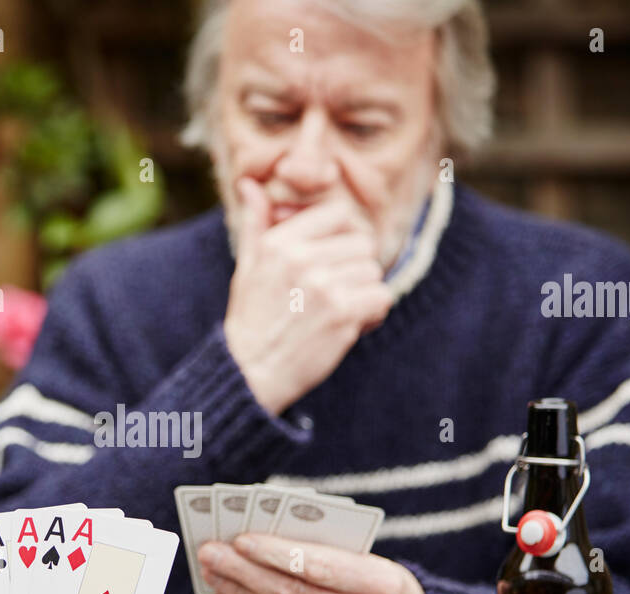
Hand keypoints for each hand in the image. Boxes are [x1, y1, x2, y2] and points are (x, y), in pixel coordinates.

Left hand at [199, 533, 426, 593]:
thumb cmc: (387, 590)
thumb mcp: (376, 564)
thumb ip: (330, 553)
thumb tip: (266, 538)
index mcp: (382, 584)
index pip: (319, 567)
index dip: (275, 553)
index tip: (241, 539)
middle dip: (244, 572)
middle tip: (212, 553)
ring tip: (214, 572)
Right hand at [223, 178, 393, 416]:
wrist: (249, 373)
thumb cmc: (252, 319)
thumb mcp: (248, 266)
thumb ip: (256, 223)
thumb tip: (250, 184)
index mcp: (280, 242)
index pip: (339, 214)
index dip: (344, 236)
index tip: (334, 260)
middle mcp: (301, 259)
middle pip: (363, 244)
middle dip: (355, 269)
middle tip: (335, 294)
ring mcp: (323, 286)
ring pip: (374, 272)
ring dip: (364, 294)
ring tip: (338, 313)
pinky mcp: (342, 314)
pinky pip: (382, 297)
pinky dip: (372, 314)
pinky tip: (350, 327)